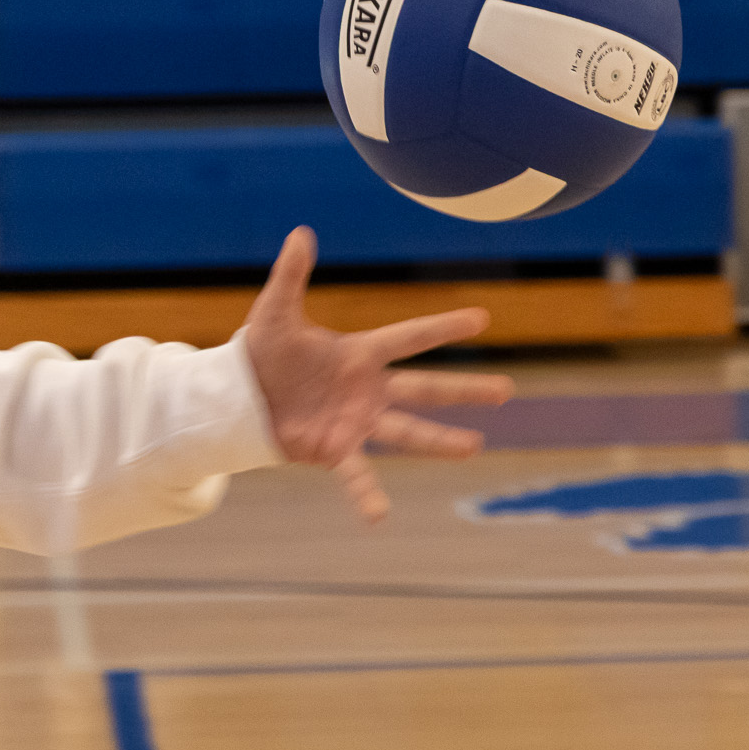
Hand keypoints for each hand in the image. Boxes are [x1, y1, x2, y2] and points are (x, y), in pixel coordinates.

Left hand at [244, 227, 512, 522]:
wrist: (240, 394)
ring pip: (407, 431)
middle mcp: (367, 390)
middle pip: (425, 387)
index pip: (409, 337)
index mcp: (358, 354)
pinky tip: (380, 517)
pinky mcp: (334, 449)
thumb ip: (290, 275)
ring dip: (440, 441)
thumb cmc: (261, 351)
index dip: (443, 327)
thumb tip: (301, 232)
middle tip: (507, 389)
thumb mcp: (275, 311)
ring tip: (476, 447)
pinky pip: (356, 474)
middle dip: (465, 388)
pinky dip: (367, 495)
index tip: (481, 317)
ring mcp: (355, 422)